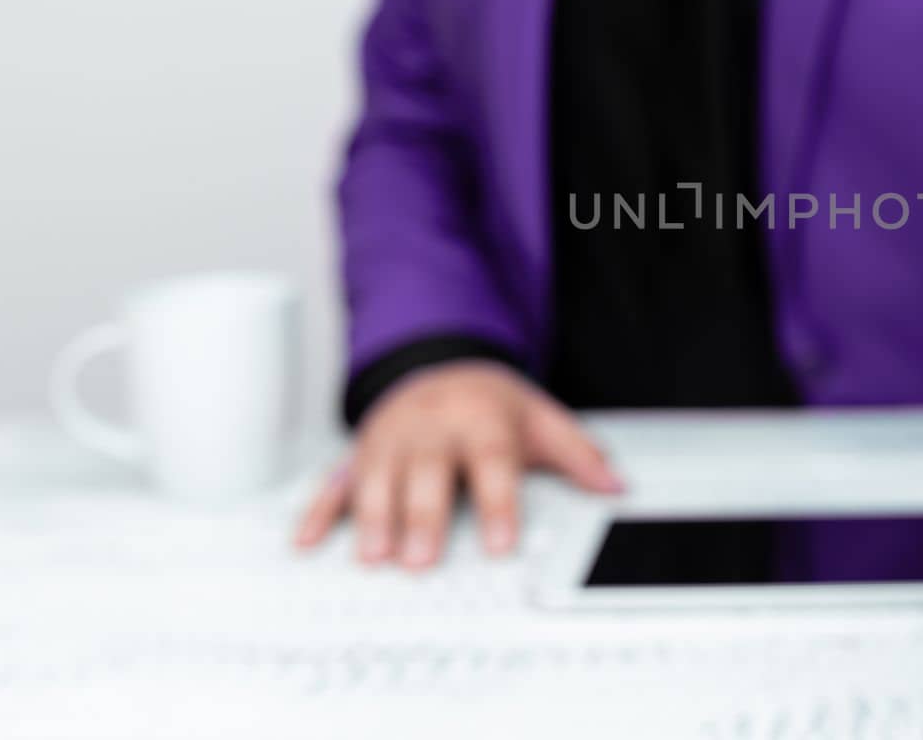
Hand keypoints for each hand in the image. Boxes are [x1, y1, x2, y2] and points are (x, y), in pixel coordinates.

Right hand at [293, 361, 620, 568]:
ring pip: (376, 478)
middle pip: (426, 473)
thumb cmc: (492, 403)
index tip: (501, 544)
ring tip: (373, 556)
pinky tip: (306, 542)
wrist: (440, 362)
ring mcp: (390, 440)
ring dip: (372, 517)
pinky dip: (317, 512)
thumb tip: (615, 485)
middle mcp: (431, 427)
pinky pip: (333, 482)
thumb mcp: (542, 419)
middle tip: (422, 560)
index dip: (498, 504)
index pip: (492, 461)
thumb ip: (578, 454)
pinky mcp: (359, 453)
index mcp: (480, 419)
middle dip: (422, 516)